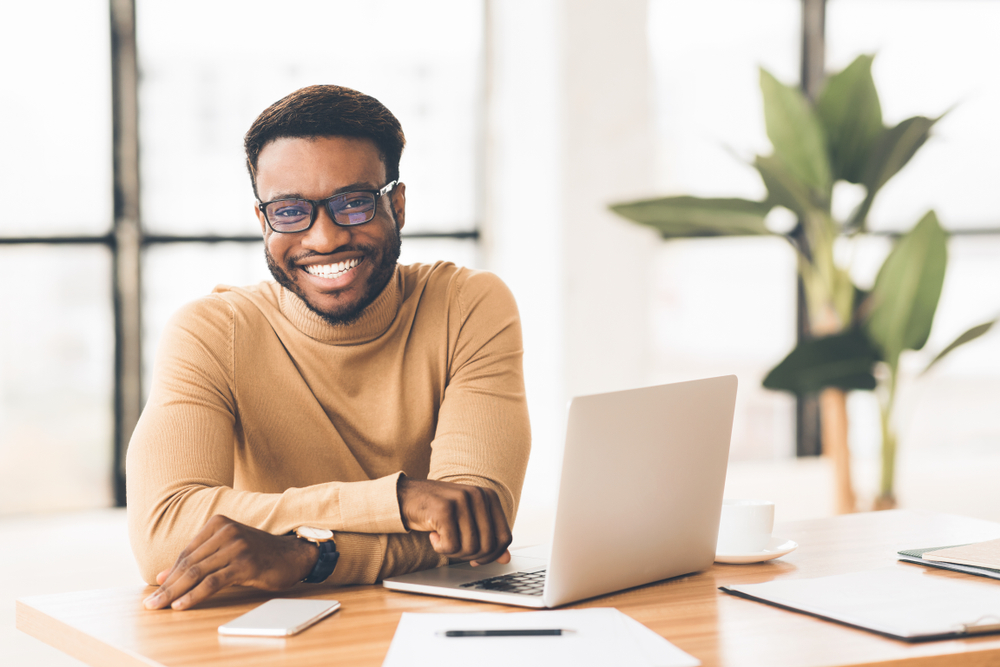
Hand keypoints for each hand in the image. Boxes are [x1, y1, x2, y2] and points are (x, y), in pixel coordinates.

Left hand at [142, 515, 316, 610]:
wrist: (293, 556)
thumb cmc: (258, 554)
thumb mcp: (226, 551)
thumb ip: (198, 560)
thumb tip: (164, 576)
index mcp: (219, 523)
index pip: (187, 553)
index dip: (170, 575)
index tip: (154, 592)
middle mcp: (226, 531)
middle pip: (189, 563)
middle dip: (167, 586)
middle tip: (150, 604)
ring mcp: (237, 546)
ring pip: (197, 573)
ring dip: (175, 593)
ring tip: (160, 606)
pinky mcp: (245, 564)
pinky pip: (213, 582)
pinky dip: (194, 595)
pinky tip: (182, 605)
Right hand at [397, 478, 512, 565]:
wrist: (407, 496)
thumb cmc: (440, 510)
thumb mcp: (468, 520)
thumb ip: (488, 537)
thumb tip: (505, 559)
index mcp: (489, 497)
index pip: (504, 537)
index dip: (492, 555)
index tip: (476, 559)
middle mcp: (478, 495)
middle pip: (487, 546)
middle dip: (469, 555)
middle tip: (453, 547)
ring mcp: (461, 500)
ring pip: (470, 548)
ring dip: (453, 551)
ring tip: (442, 538)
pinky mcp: (444, 509)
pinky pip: (451, 546)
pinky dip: (440, 548)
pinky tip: (433, 535)